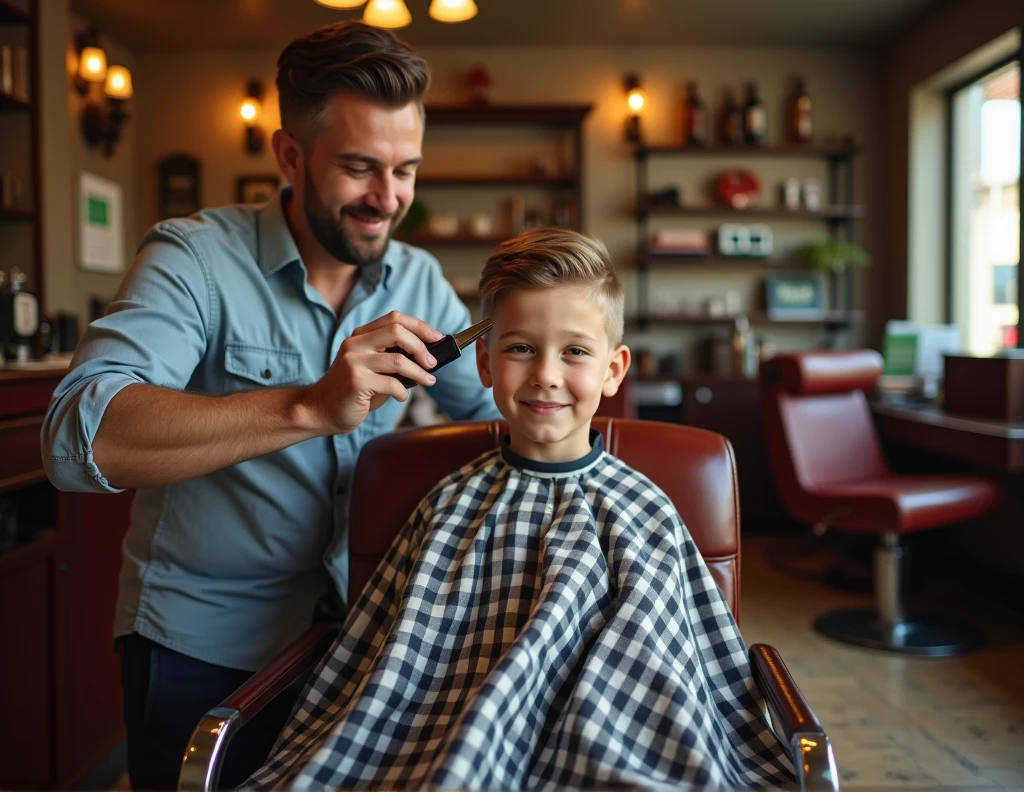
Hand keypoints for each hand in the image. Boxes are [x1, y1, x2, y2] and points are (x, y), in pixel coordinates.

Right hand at [300, 311, 442, 434]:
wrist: (320, 411)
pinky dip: (403, 392)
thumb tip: (428, 357)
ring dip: (419, 372)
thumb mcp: (372, 367)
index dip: (420, 326)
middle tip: (432, 363)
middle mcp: (355, 344)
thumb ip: (392, 357)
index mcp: (360, 336)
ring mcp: (354, 362)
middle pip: (397, 331)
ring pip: (398, 360)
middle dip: (421, 347)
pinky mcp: (356, 382)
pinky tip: (401, 396)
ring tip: (428, 381)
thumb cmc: (353, 391)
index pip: (394, 318)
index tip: (437, 338)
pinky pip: (391, 383)